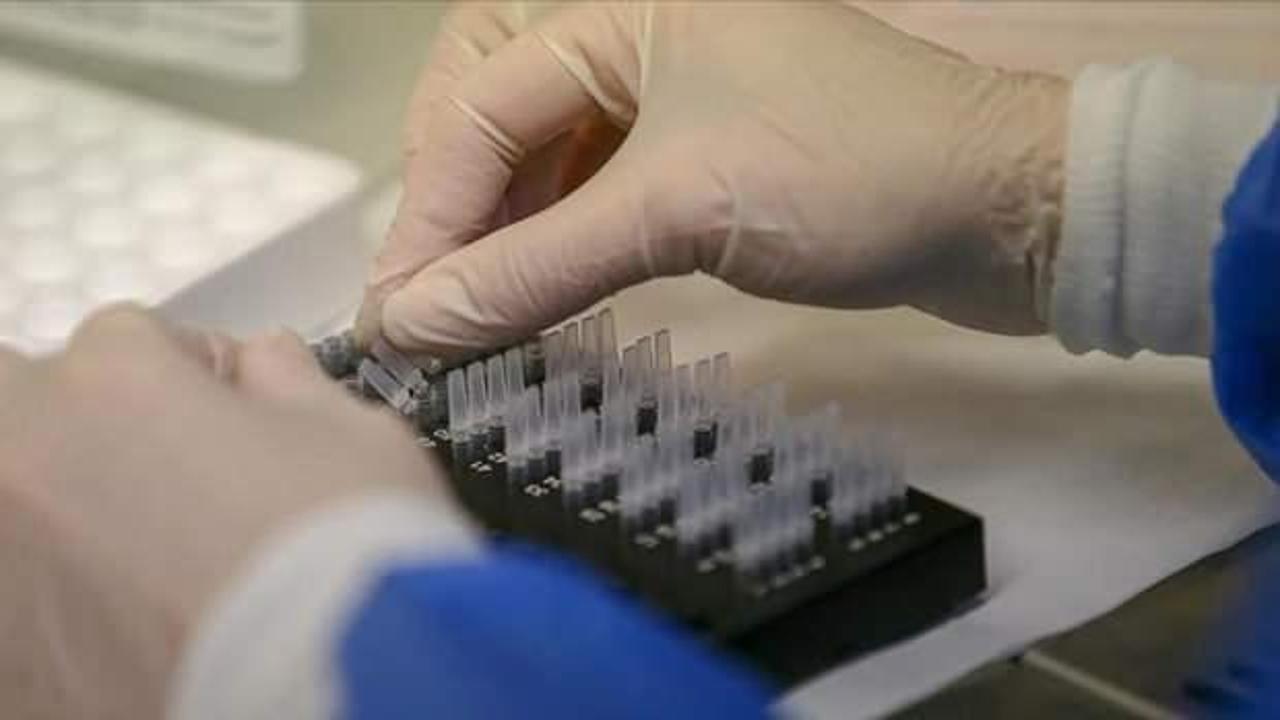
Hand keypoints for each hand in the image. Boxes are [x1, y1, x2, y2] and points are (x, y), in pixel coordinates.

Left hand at [0, 306, 454, 719]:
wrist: (334, 697)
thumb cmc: (353, 560)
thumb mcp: (355, 435)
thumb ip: (291, 382)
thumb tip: (266, 365)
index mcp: (114, 382)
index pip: (129, 337)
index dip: (194, 371)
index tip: (230, 410)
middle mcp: (29, 461)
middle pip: (22, 401)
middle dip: (85, 421)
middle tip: (163, 472)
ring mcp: (5, 565)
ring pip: (16, 504)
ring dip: (67, 513)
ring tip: (152, 562)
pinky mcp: (10, 663)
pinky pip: (23, 602)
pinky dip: (63, 602)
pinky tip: (135, 623)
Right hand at [357, 0, 1068, 357]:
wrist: (1008, 211)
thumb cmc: (860, 178)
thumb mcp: (679, 211)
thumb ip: (534, 267)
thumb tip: (412, 323)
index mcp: (627, 4)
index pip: (483, 101)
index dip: (433, 212)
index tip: (398, 314)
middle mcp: (640, 32)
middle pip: (492, 98)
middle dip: (452, 193)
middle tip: (431, 289)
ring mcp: (673, 92)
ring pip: (543, 148)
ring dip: (500, 225)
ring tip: (473, 306)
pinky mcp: (702, 151)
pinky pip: (594, 185)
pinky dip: (557, 237)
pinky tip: (539, 288)